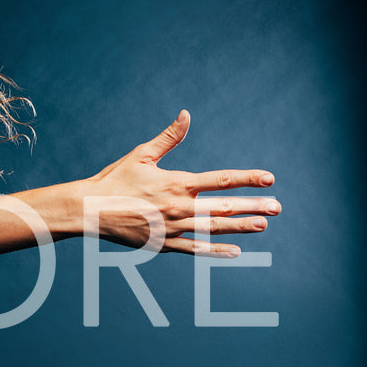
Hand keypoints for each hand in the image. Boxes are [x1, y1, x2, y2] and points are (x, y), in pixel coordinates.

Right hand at [84, 110, 279, 255]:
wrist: (89, 209)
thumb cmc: (114, 179)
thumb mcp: (142, 154)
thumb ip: (169, 137)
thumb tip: (186, 114)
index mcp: (177, 183)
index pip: (221, 180)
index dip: (248, 179)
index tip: (269, 179)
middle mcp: (179, 207)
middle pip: (224, 207)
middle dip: (253, 206)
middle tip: (278, 208)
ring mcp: (172, 228)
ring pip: (213, 228)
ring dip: (241, 227)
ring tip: (262, 225)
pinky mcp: (162, 244)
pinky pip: (194, 249)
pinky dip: (215, 251)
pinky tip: (234, 252)